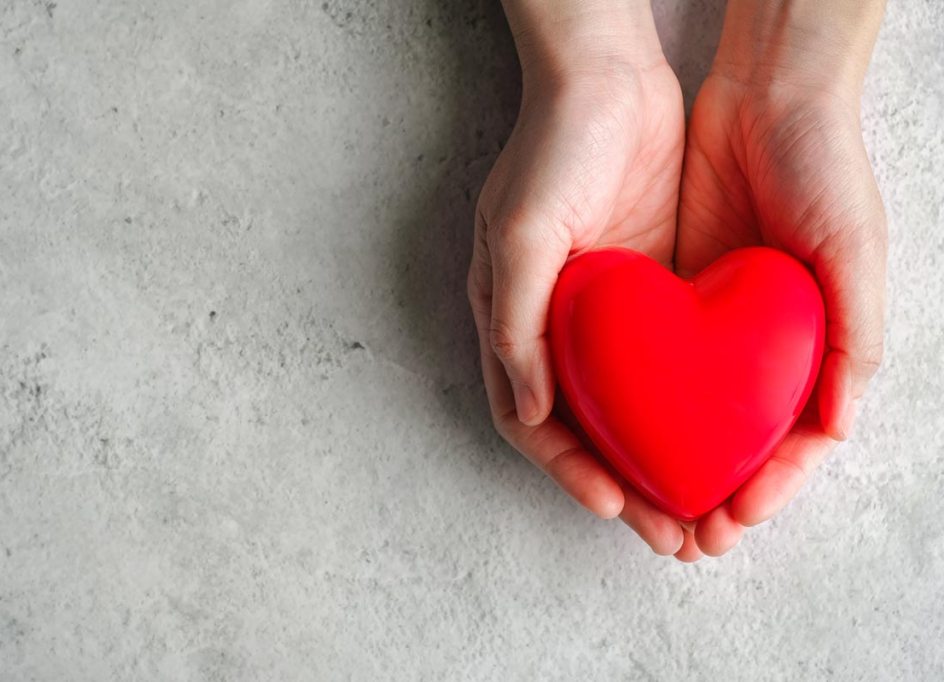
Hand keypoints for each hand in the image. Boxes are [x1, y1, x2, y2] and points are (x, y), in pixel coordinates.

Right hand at [467, 1, 690, 553]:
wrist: (609, 80)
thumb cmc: (552, 150)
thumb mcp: (520, 236)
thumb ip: (516, 324)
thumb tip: (530, 410)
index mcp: (515, 322)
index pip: (531, 420)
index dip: (566, 469)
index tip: (610, 504)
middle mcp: (557, 329)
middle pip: (586, 431)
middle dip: (620, 487)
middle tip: (669, 535)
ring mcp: (607, 315)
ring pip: (629, 411)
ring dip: (657, 463)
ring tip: (700, 510)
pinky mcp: (651, 293)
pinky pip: (667, 369)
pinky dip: (685, 412)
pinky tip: (717, 437)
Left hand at [673, 1, 887, 558]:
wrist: (762, 96)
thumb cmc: (823, 168)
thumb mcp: (853, 249)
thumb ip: (856, 336)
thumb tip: (837, 425)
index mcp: (814, 345)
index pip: (792, 440)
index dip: (767, 488)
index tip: (729, 524)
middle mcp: (760, 344)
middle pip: (733, 441)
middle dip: (708, 495)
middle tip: (678, 540)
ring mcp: (711, 324)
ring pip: (684, 415)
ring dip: (666, 465)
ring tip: (640, 509)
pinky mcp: (667, 296)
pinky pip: (647, 364)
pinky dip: (635, 405)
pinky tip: (615, 437)